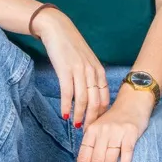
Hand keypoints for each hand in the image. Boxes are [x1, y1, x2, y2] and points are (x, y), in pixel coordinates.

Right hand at [33, 9, 110, 128]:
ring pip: (83, 99)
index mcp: (98, 70)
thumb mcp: (86, 60)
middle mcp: (91, 71)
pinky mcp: (65, 69)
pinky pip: (68, 92)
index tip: (97, 125)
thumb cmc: (71, 46)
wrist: (57, 28)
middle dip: (92, 119)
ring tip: (76, 126)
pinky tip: (64, 114)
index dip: (101, 114)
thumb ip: (91, 76)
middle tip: (88, 132)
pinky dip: (67, 106)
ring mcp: (79, 70)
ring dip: (79, 115)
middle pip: (96, 101)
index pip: (105, 97)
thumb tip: (92, 95)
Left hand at [75, 87, 152, 161]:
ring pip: (109, 159)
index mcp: (91, 131)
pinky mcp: (131, 133)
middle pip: (95, 160)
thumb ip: (89, 149)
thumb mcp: (98, 131)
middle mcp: (102, 131)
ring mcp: (116, 132)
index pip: (83, 156)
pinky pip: (126, 152)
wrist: (133, 102)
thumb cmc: (114, 120)